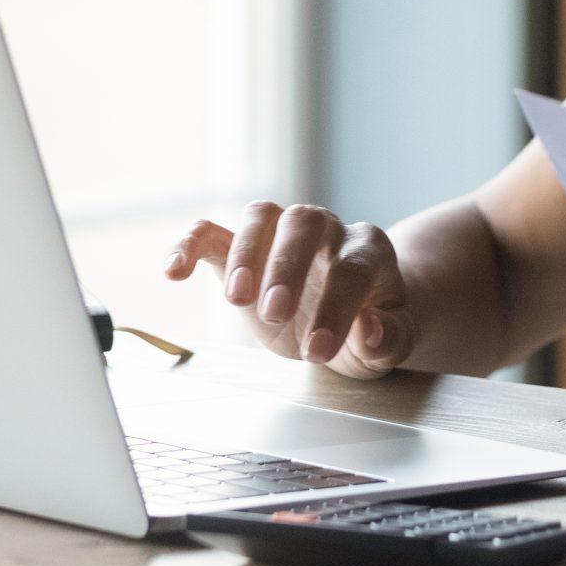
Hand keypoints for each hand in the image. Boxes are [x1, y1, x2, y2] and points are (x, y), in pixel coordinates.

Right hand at [165, 202, 416, 379]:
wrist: (352, 321)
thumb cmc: (373, 330)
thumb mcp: (391, 345)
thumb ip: (387, 338)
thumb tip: (368, 327)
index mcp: (369, 250)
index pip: (352, 268)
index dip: (337, 306)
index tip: (320, 350)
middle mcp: (328, 231)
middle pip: (306, 222)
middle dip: (287, 266)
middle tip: (275, 313)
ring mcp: (283, 236)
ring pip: (262, 215)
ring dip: (246, 252)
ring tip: (237, 299)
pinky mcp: (244, 253)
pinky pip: (213, 233)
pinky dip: (189, 245)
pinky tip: (173, 272)